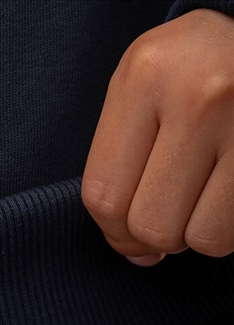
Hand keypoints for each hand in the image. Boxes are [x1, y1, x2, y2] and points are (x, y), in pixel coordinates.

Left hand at [81, 8, 233, 265]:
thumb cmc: (202, 70)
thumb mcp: (149, 86)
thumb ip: (123, 159)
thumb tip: (136, 254)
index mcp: (145, 75)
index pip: (103, 196)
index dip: (114, 232)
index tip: (130, 231)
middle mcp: (195, 94)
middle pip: (148, 223)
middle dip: (159, 234)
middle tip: (175, 208)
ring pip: (196, 236)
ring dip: (197, 232)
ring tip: (206, 195)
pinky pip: (231, 231)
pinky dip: (227, 228)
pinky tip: (227, 195)